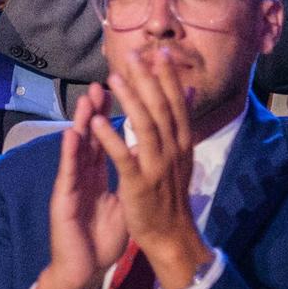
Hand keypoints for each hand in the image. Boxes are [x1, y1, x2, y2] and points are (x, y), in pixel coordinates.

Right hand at [32, 83, 129, 288]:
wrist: (82, 270)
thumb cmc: (100, 239)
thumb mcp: (121, 204)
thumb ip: (128, 179)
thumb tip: (143, 161)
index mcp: (97, 174)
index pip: (107, 137)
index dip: (115, 116)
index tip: (127, 92)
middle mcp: (83, 174)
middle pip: (92, 135)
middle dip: (98, 108)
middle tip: (106, 81)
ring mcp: (72, 184)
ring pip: (77, 147)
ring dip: (81, 122)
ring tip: (88, 98)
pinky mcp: (63, 199)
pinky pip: (68, 173)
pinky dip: (70, 153)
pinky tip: (72, 134)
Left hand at [88, 44, 214, 288]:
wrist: (172, 237)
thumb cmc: (172, 195)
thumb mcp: (182, 156)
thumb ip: (181, 123)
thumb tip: (189, 92)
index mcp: (182, 144)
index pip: (177, 104)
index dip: (168, 78)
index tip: (160, 52)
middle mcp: (173, 151)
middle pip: (161, 109)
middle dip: (147, 80)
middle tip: (133, 54)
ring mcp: (156, 168)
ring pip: (145, 127)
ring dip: (130, 101)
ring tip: (113, 78)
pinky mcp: (138, 185)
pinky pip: (124, 158)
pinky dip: (111, 138)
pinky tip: (98, 122)